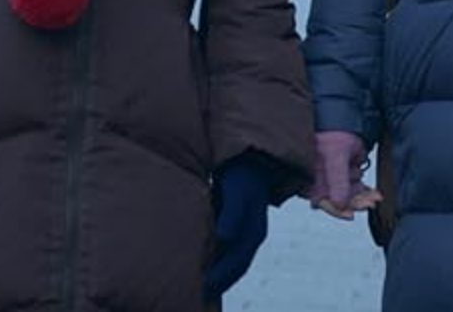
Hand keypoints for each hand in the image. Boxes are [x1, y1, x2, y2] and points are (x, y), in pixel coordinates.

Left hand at [204, 155, 274, 300]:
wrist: (247, 157)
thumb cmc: (241, 174)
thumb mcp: (237, 192)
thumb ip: (231, 215)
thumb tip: (224, 239)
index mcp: (254, 232)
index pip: (237, 263)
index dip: (221, 278)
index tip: (203, 289)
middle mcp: (251, 236)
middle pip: (235, 267)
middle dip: (219, 282)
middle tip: (198, 295)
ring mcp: (244, 231)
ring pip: (231, 259)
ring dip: (217, 272)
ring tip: (197, 285)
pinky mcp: (234, 224)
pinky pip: (225, 248)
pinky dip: (215, 258)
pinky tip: (200, 261)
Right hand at [308, 129, 381, 219]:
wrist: (346, 120)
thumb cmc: (333, 134)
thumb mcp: (334, 156)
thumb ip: (337, 181)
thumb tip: (339, 205)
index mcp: (311, 179)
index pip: (322, 201)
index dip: (336, 210)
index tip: (350, 214)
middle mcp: (321, 182)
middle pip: (338, 201)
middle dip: (355, 203)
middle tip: (369, 202)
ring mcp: (335, 180)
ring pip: (349, 197)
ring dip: (363, 198)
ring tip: (375, 196)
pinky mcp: (346, 177)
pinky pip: (356, 190)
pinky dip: (365, 192)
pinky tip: (374, 193)